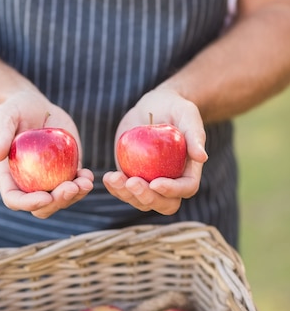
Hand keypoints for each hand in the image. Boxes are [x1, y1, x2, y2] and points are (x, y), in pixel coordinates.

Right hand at [0, 90, 93, 217]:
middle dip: (58, 202)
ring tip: (86, 182)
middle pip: (42, 206)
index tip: (46, 197)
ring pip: (62, 199)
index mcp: (9, 176)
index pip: (15, 199)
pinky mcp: (66, 170)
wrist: (35, 105)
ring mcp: (49, 178)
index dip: (29, 203)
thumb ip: (1, 134)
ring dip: (75, 195)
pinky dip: (83, 184)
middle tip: (71, 187)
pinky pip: (75, 184)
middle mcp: (29, 183)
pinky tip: (88, 175)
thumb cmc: (14, 110)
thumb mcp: (5, 116)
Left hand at [102, 85, 207, 214]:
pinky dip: (115, 188)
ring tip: (113, 178)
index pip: (185, 188)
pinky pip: (124, 190)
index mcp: (188, 171)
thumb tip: (202, 157)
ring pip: (140, 201)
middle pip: (163, 204)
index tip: (155, 183)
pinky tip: (108, 177)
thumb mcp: (187, 114)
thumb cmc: (175, 108)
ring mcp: (149, 182)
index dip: (172, 190)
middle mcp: (171, 182)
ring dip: (126, 194)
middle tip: (132, 182)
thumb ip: (195, 134)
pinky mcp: (132, 177)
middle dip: (147, 198)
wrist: (154, 106)